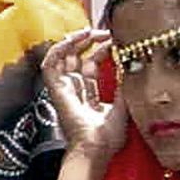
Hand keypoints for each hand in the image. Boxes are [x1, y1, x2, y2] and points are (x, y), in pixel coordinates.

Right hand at [42, 30, 127, 159]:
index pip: (91, 65)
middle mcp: (75, 91)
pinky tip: (71, 40)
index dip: (101, 50)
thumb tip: (130, 64)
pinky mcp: (56, 91)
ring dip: (73, 42)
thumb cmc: (108, 136)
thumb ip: (124, 85)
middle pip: (76, 59)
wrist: (96, 148)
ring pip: (61, 59)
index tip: (115, 41)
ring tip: (87, 31)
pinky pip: (49, 66)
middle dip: (89, 42)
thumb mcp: (124, 105)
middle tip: (104, 32)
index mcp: (89, 95)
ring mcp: (64, 90)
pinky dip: (57, 50)